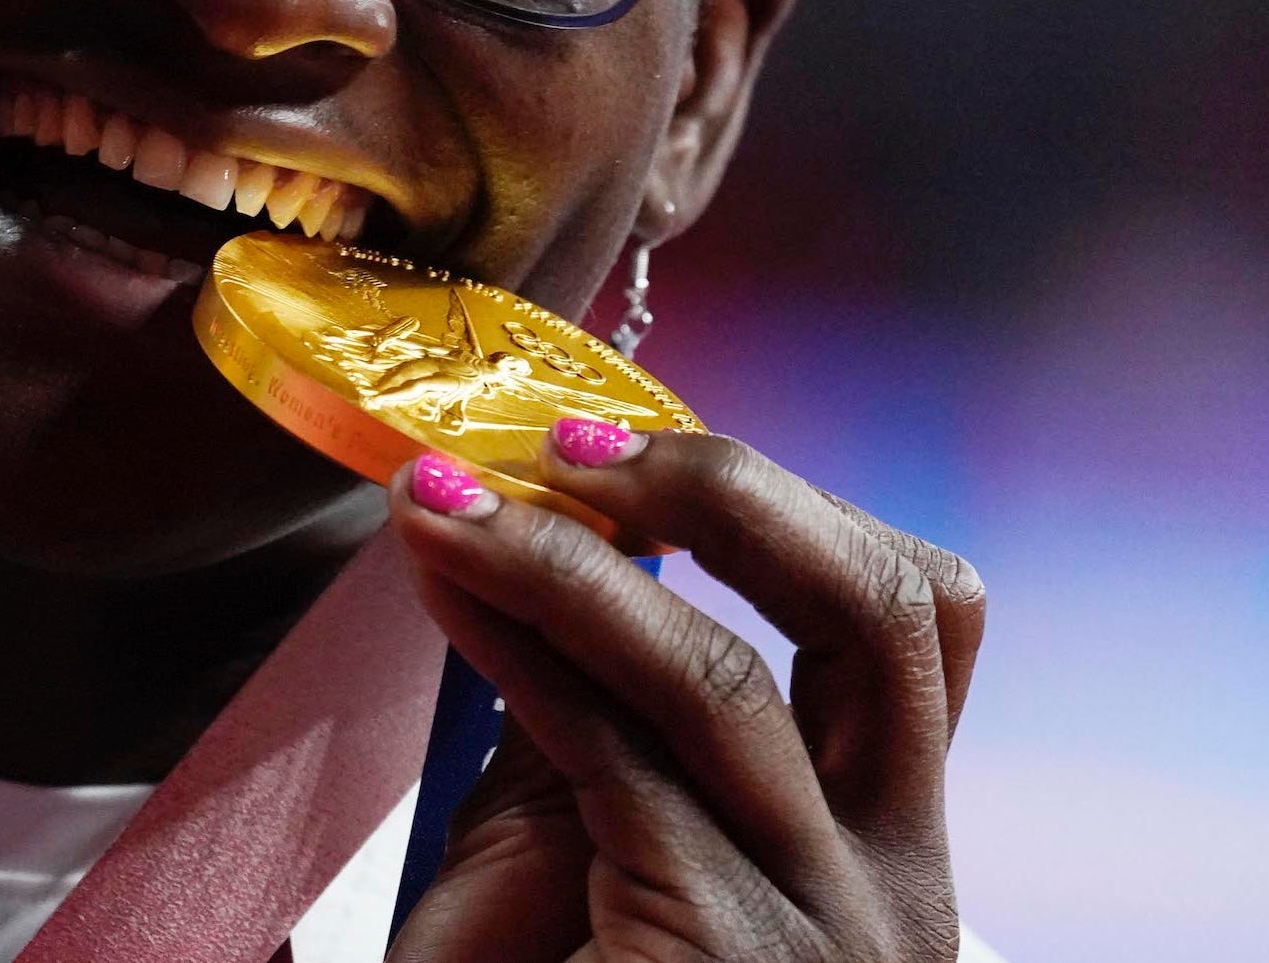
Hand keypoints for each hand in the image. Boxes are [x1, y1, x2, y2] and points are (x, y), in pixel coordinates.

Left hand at [385, 422, 985, 962]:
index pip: (917, 626)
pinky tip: (439, 582)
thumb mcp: (607, 839)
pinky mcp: (722, 956)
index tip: (631, 453)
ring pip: (721, 676)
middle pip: (887, 615)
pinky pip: (611, 754)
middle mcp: (893, 883)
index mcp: (883, 843)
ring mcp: (826, 929)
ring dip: (558, 555)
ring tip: (434, 496)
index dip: (786, 506)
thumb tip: (554, 547)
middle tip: (571, 440)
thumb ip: (610, 714)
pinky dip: (512, 642)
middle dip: (729, 490)